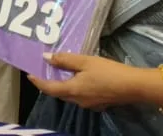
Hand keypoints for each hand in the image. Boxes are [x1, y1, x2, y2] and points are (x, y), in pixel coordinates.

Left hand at [29, 53, 153, 110]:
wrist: (133, 86)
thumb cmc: (107, 72)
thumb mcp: (85, 61)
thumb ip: (65, 60)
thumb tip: (46, 58)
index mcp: (72, 90)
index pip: (49, 88)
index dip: (38, 82)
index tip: (29, 74)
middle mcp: (78, 101)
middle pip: (59, 93)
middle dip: (49, 83)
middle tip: (43, 71)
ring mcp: (89, 104)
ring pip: (70, 95)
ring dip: (62, 85)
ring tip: (58, 72)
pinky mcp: (99, 103)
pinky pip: (80, 96)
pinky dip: (74, 87)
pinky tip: (78, 78)